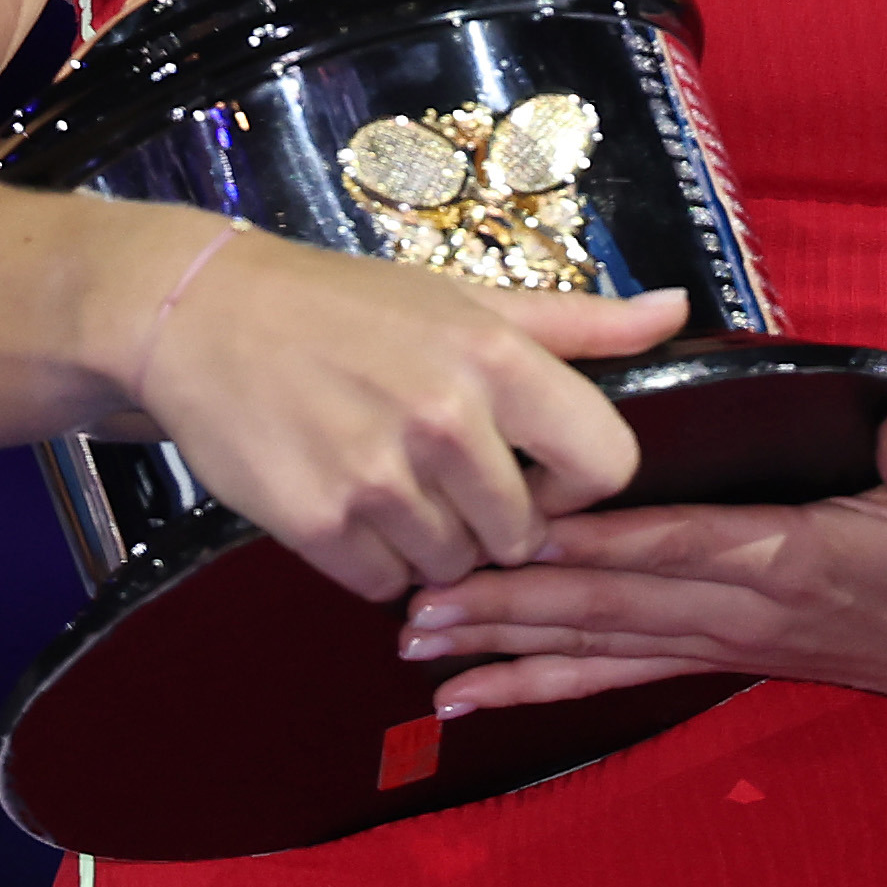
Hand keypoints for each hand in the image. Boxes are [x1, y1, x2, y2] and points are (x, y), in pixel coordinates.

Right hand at [129, 225, 685, 602]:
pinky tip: (346, 500)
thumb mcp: (469, 299)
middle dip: (493, 515)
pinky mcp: (319, 525)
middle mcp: (447, 421)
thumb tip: (681, 310)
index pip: (608, 465)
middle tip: (440, 467)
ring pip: (455, 566)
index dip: (578, 478)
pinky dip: (371, 561)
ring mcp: (381, 479)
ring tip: (388, 476)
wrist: (205, 318)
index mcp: (498, 358)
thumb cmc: (350, 307)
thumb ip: (582, 323)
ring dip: (430, 540)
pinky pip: (386, 586)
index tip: (538, 464)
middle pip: (526, 534)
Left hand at [392, 401, 886, 723]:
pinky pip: (616, 677)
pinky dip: (544, 686)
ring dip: (507, 651)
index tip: (513, 526)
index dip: (593, 539)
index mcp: (784, 556)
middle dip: (510, 605)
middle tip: (418, 606)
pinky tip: (477, 698)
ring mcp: (720, 643)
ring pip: (597, 648)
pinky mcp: (714, 658)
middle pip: (606, 607)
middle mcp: (737, 610)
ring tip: (421, 653)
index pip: (670, 544)